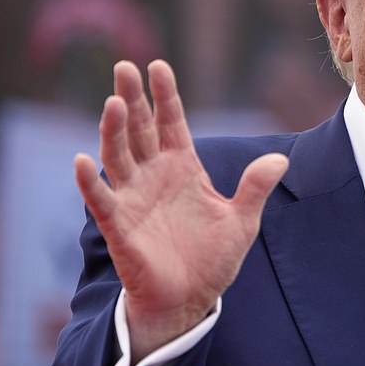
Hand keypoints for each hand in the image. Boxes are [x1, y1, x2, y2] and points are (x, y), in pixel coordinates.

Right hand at [74, 60, 287, 361]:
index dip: (165, 95)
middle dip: (133, 99)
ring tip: (113, 102)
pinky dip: (91, 181)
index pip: (171, 122)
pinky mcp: (120, 225)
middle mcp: (154, 175)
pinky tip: (84, 161)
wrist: (190, 300)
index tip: (159, 65)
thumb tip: (280, 159)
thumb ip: (255, 188)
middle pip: (140, 129)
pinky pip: (102, 199)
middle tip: (124, 67)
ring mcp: (134, 197)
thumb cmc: (212, 258)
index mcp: (183, 167)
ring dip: (113, 130)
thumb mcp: (243, 220)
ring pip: (119, 156)